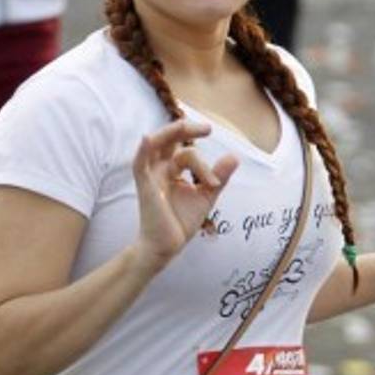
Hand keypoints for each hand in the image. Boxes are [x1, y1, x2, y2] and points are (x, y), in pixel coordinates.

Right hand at [130, 120, 237, 274]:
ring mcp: (151, 176)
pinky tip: (148, 138)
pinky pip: (139, 164)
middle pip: (168, 139)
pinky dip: (142, 150)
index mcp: (172, 170)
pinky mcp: (145, 186)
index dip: (203, 161)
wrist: (168, 246)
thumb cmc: (181, 221)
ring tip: (189, 129)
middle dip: (186, 129)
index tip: (216, 178)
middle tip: (208, 128)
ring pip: (155, 145)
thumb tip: (234, 156)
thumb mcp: (206, 195)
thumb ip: (219, 176)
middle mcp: (160, 169)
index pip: (186, 151)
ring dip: (170, 133)